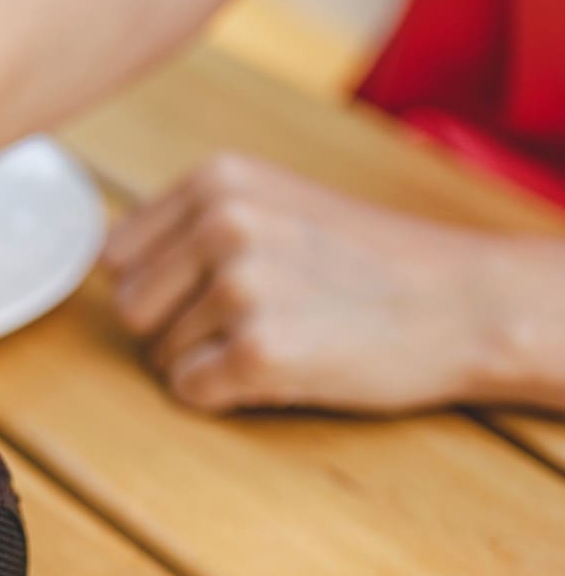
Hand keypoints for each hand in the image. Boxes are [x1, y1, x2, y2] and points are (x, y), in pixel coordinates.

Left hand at [102, 154, 531, 413]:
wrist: (467, 302)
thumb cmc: (369, 260)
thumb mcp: (275, 202)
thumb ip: (193, 222)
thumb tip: (108, 266)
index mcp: (218, 180)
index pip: (118, 255)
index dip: (158, 285)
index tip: (211, 289)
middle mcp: (222, 224)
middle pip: (131, 309)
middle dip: (174, 327)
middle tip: (249, 321)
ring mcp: (240, 287)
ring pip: (160, 355)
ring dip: (208, 361)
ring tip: (283, 335)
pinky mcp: (257, 352)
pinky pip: (190, 392)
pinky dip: (225, 395)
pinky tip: (282, 369)